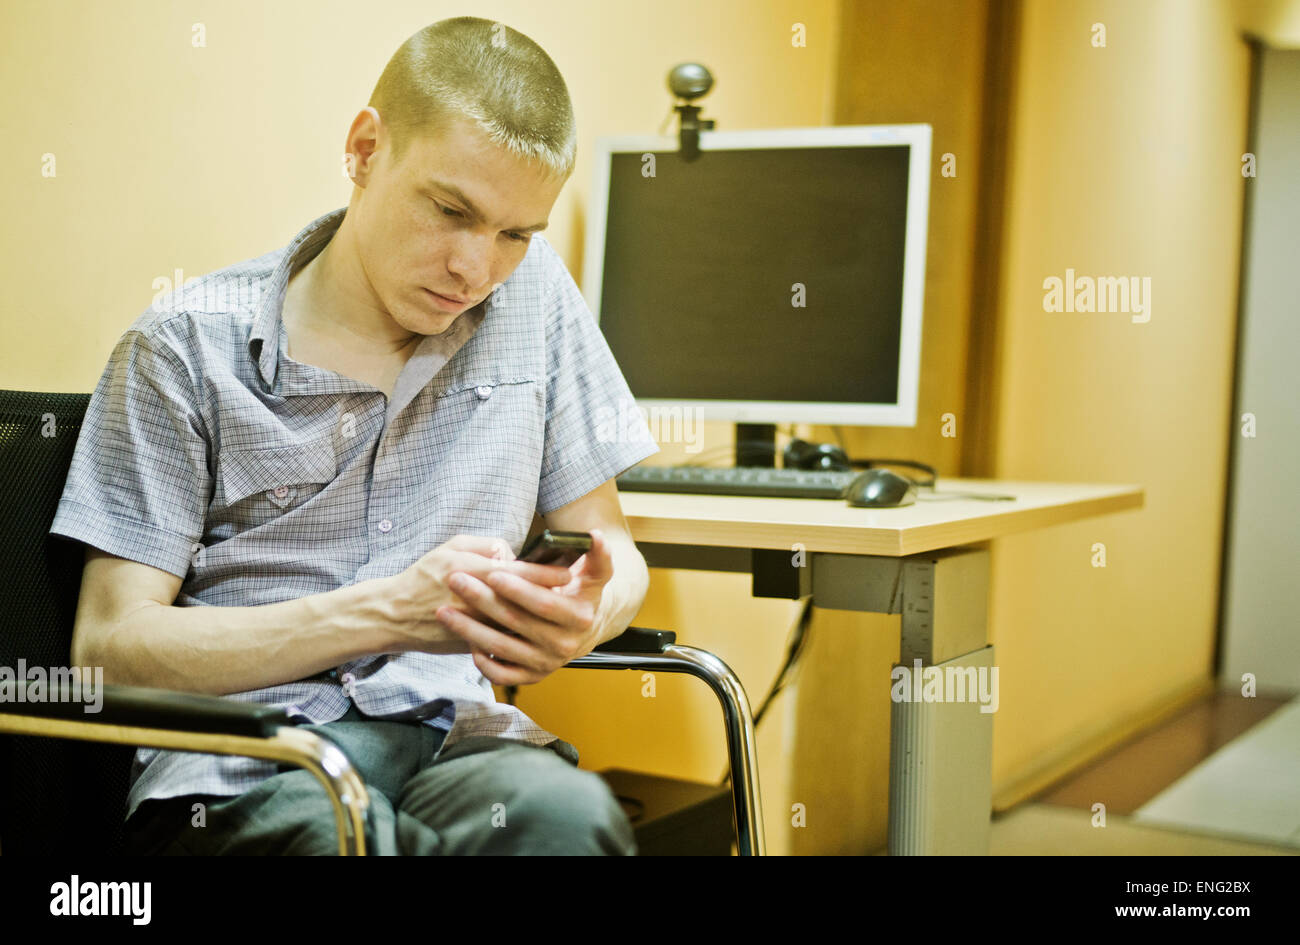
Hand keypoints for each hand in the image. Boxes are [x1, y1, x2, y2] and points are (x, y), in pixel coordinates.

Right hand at [384, 534, 571, 653]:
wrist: (396, 615)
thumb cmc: (425, 576)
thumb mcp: (453, 547)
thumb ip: (486, 545)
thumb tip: (512, 554)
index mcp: (476, 573)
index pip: (522, 573)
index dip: (547, 574)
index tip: (567, 573)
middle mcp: (480, 602)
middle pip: (525, 600)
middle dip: (550, 596)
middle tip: (571, 592)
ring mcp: (477, 626)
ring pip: (519, 623)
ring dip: (539, 618)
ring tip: (558, 612)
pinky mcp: (473, 644)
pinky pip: (503, 639)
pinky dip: (519, 635)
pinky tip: (534, 630)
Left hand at [437, 529, 613, 684]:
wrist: (584, 629)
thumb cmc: (581, 593)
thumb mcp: (596, 573)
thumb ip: (598, 554)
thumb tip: (595, 535)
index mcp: (579, 618)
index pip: (543, 604)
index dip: (518, 589)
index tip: (492, 573)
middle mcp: (564, 645)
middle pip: (515, 624)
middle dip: (482, 601)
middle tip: (455, 581)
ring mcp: (546, 663)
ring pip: (502, 648)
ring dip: (469, 630)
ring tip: (444, 611)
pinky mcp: (532, 676)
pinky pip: (501, 674)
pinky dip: (481, 661)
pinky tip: (465, 640)